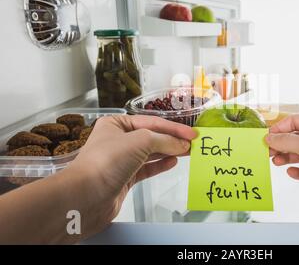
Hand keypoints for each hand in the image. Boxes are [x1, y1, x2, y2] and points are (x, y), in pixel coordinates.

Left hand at [65, 115, 195, 236]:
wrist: (86, 197)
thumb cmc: (104, 162)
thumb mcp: (139, 141)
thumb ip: (164, 140)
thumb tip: (181, 143)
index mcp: (116, 124)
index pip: (152, 122)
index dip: (174, 127)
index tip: (192, 133)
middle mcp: (117, 140)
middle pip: (152, 137)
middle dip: (173, 139)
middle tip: (193, 143)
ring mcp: (121, 160)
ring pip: (151, 153)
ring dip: (170, 151)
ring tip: (187, 152)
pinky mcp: (125, 178)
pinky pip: (147, 168)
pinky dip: (160, 165)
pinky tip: (172, 162)